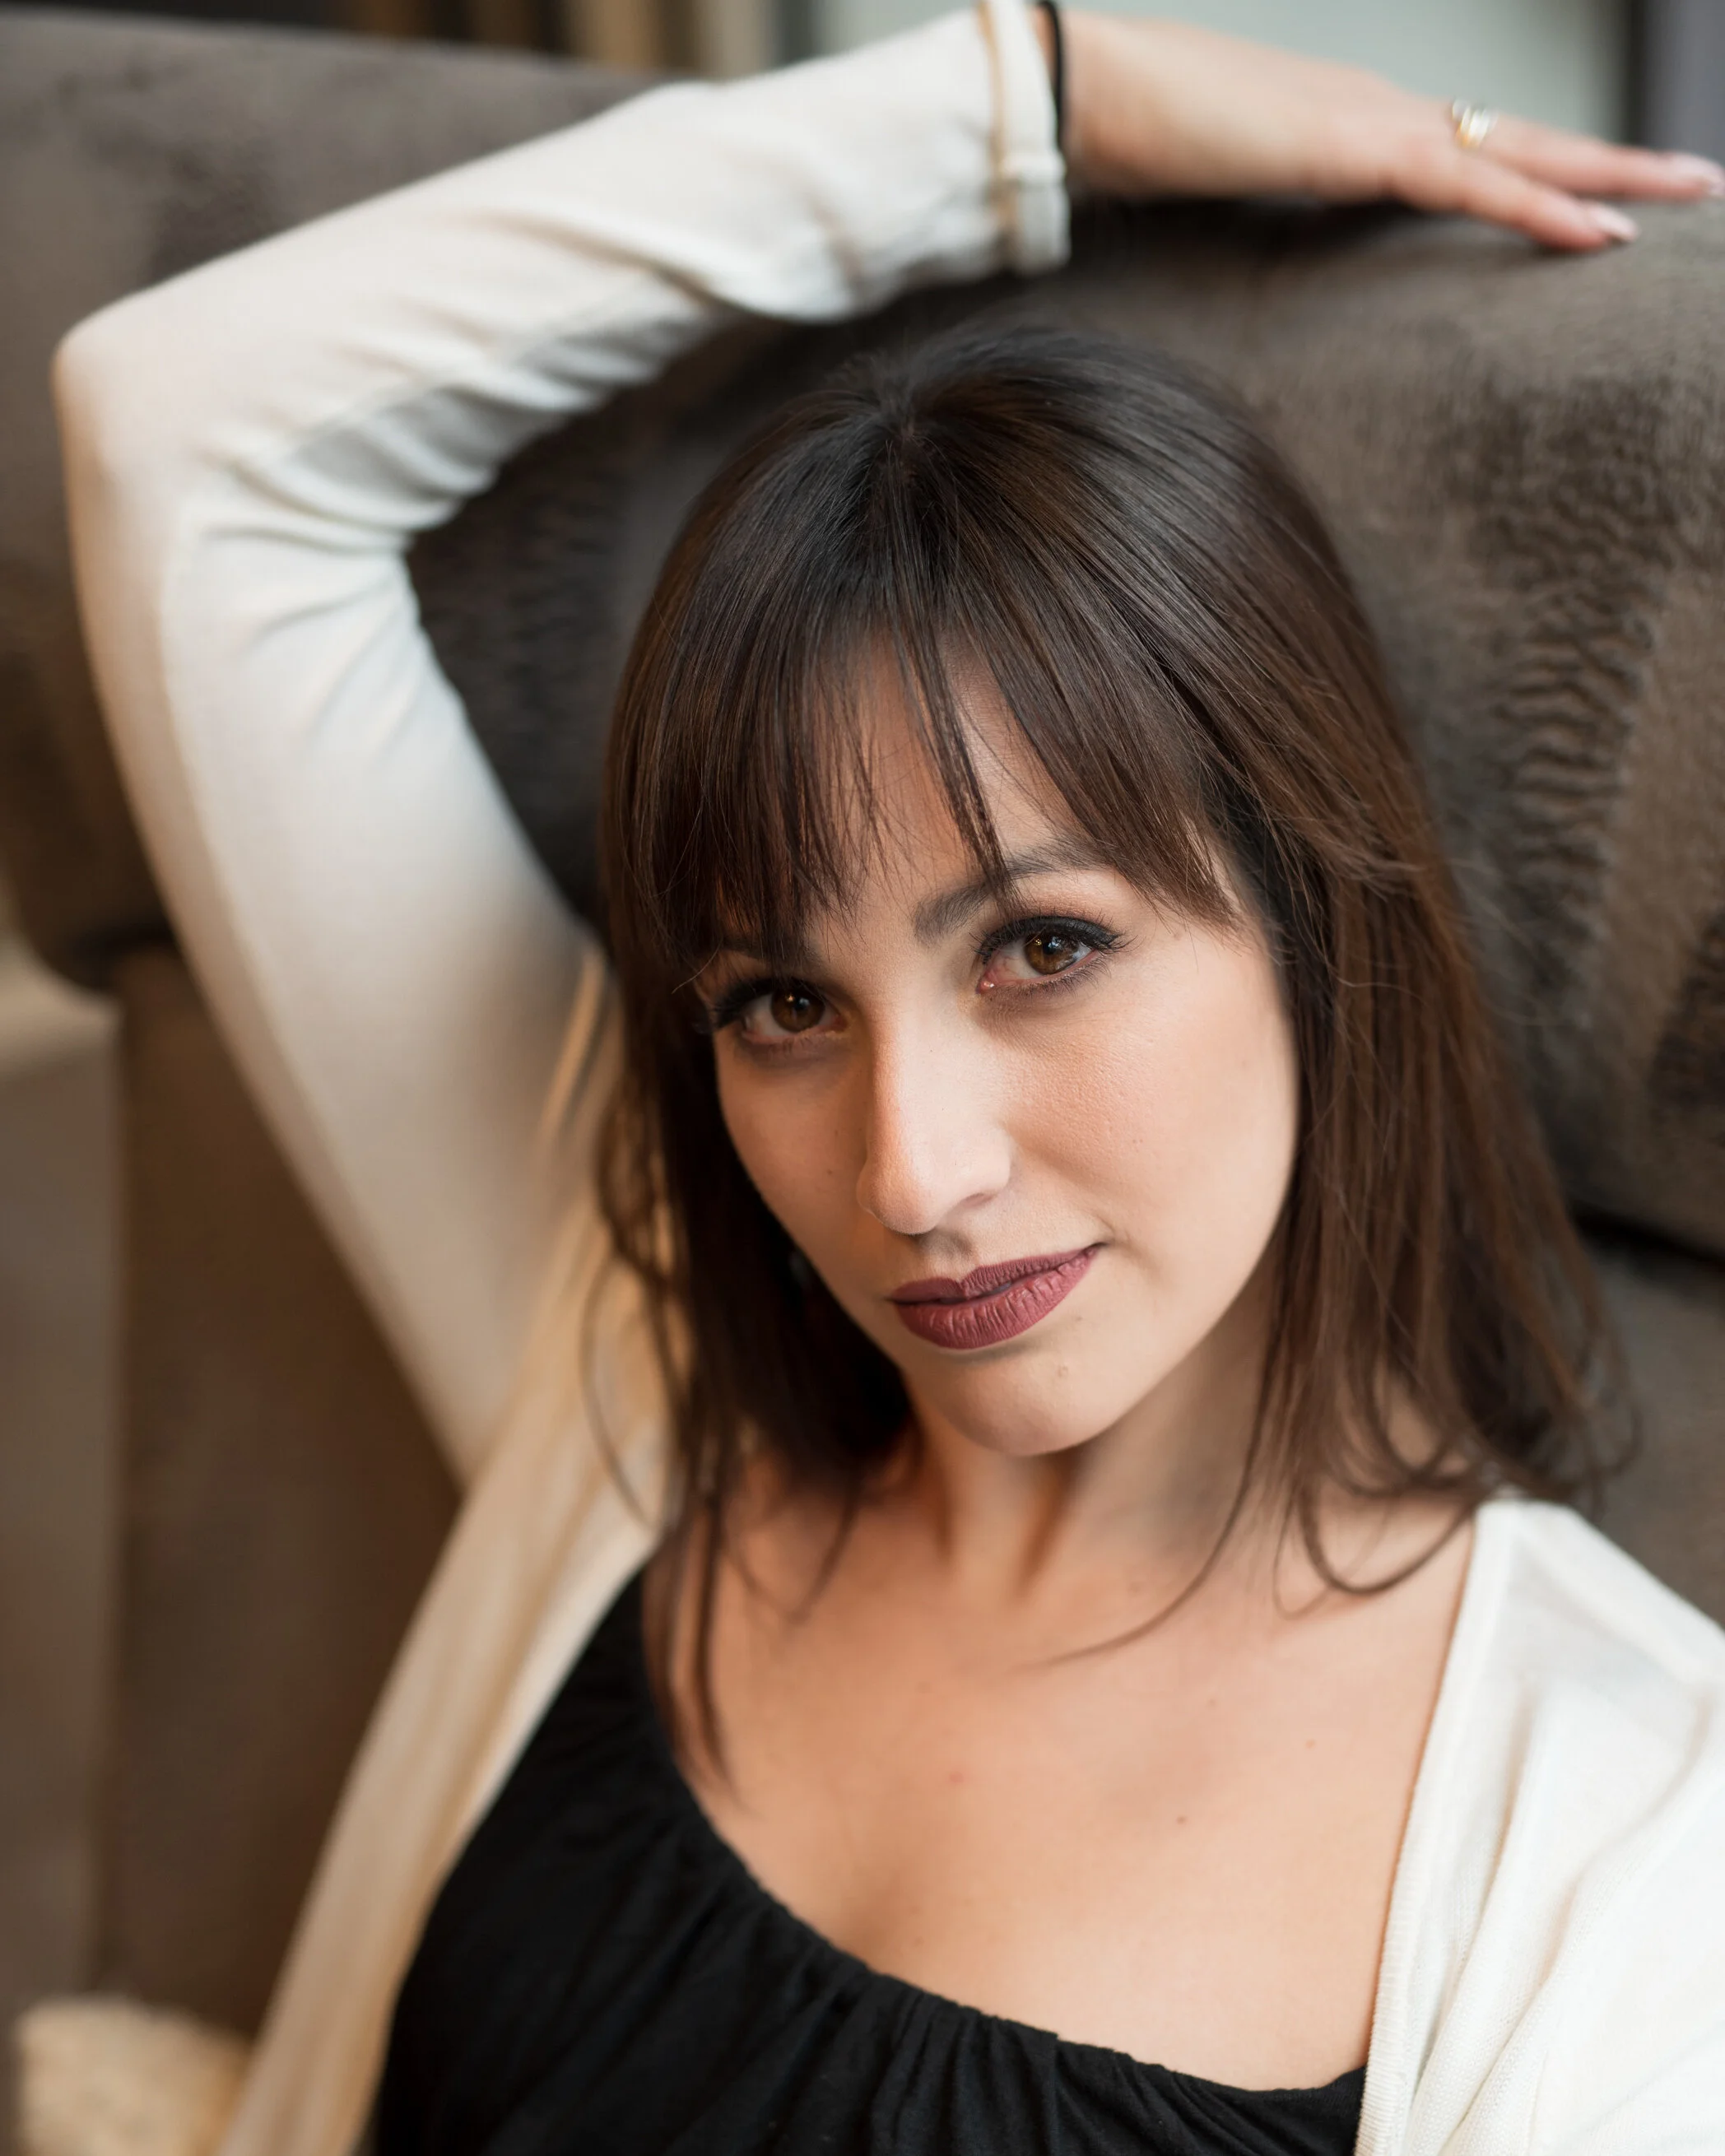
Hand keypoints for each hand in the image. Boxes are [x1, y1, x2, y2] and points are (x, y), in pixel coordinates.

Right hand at [1053, 12, 1724, 250]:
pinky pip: (1476, 183)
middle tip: (1690, 179)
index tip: (1594, 197)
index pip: (1467, 149)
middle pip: (1519, 138)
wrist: (1096, 93)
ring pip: (1521, 150)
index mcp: (1352, 123)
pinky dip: (1543, 209)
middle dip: (1609, 163)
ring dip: (1609, 177)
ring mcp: (1379, 121)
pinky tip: (1602, 233)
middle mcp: (1382, 110)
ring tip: (1684, 191)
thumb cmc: (1135, 140)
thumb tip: (1260, 239)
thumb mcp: (1214, 191)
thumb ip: (1256, 211)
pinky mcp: (1364, 147)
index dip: (1535, 173)